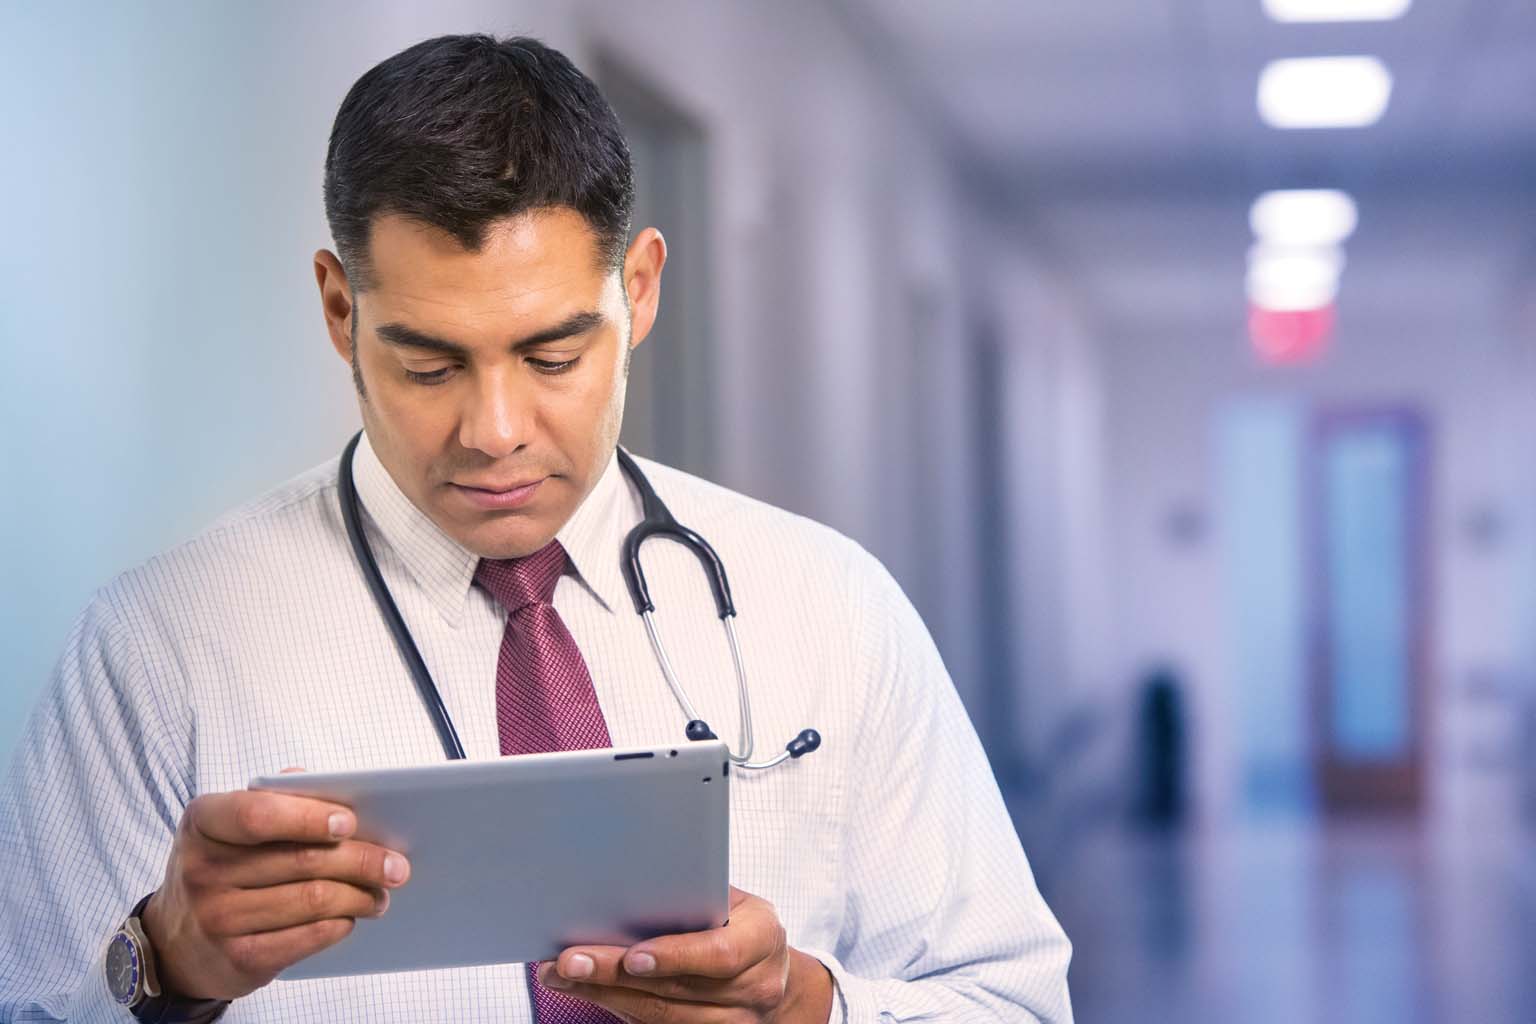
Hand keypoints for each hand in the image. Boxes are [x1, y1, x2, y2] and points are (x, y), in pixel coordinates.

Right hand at [140, 768, 410, 999]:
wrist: (176, 940)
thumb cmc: (221, 867)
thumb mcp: (229, 825)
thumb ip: (276, 798)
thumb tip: (331, 785)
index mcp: (203, 822)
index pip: (258, 814)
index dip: (309, 817)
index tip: (351, 822)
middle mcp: (203, 870)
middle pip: (302, 860)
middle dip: (360, 860)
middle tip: (395, 865)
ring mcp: (217, 918)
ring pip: (312, 900)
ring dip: (359, 895)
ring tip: (380, 893)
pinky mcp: (238, 958)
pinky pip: (306, 937)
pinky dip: (340, 924)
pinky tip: (352, 916)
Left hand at [537, 886, 833, 1022]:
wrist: (774, 979)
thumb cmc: (742, 924)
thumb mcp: (736, 900)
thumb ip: (697, 894)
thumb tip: (630, 875)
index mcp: (763, 939)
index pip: (721, 954)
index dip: (675, 956)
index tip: (632, 956)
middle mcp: (755, 988)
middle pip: (677, 992)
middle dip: (615, 976)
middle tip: (567, 961)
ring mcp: (735, 1023)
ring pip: (662, 1018)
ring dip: (605, 996)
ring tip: (559, 976)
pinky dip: (618, 1008)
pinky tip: (585, 991)